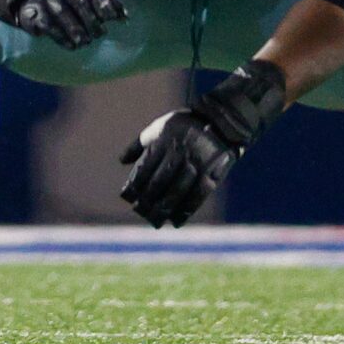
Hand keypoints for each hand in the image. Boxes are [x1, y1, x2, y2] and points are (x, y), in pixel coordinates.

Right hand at [0, 0, 124, 49]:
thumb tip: (124, 16)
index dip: (104, 5)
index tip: (114, 19)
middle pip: (78, 4)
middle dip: (91, 22)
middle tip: (99, 34)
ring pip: (63, 16)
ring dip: (77, 32)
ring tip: (85, 42)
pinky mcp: (31, 12)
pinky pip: (49, 27)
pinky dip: (62, 38)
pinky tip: (71, 45)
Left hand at [119, 61, 287, 227]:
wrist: (221, 122)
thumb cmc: (184, 125)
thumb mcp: (159, 127)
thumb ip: (139, 144)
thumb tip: (122, 161)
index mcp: (164, 141)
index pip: (146, 168)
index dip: (135, 184)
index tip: (126, 197)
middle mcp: (180, 154)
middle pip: (161, 182)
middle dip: (148, 200)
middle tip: (139, 212)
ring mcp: (197, 164)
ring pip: (178, 191)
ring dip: (165, 209)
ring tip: (155, 221)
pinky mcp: (213, 174)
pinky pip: (198, 196)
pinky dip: (187, 210)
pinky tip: (177, 221)